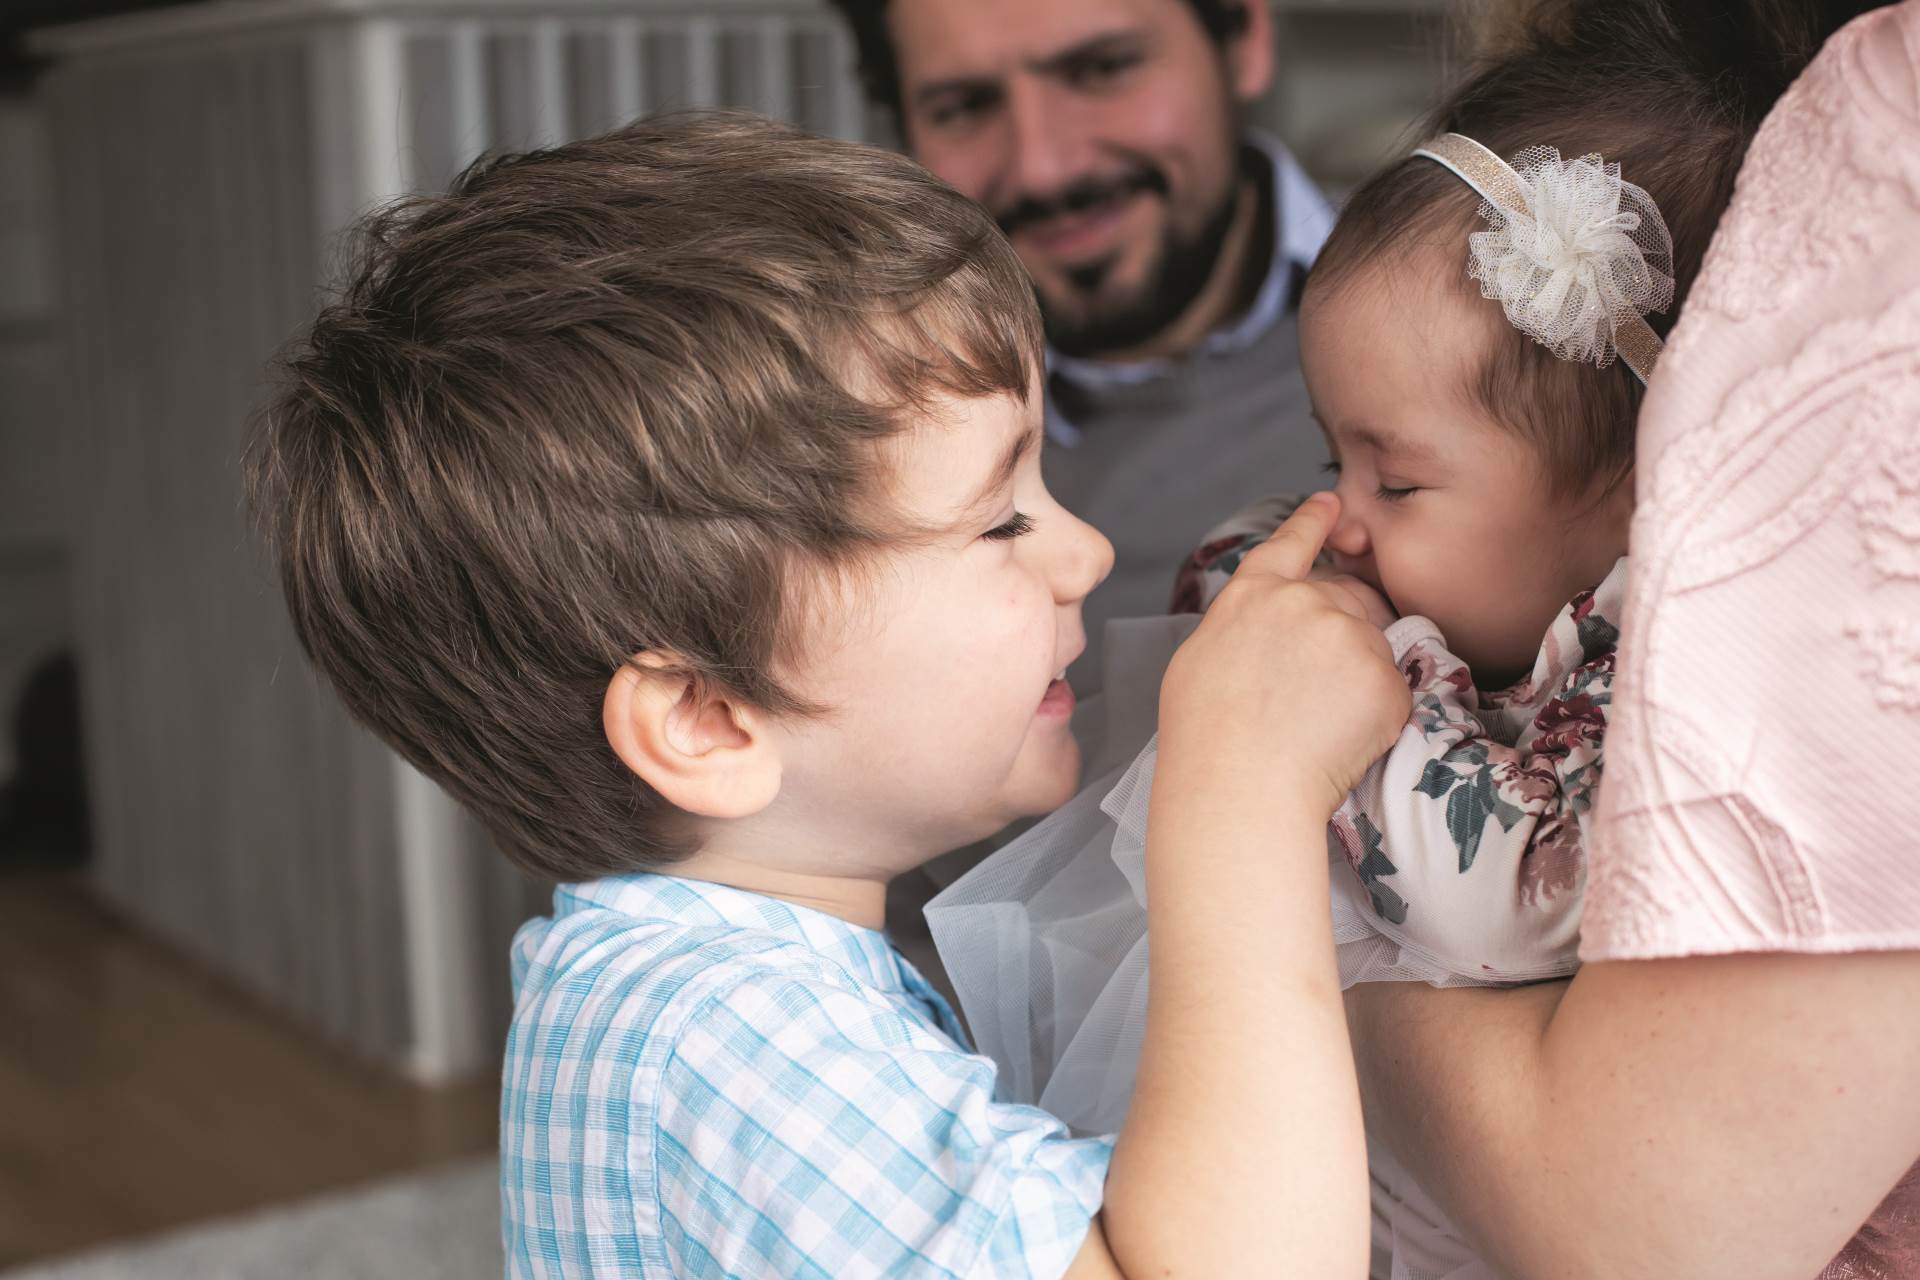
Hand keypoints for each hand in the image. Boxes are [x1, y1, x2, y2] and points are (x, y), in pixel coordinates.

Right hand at [1158, 493, 1411, 818]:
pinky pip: (1390, 691)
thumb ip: (1244, 624)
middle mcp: (1307, 603)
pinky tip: (1336, 741)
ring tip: (1314, 723)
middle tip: (1311, 686)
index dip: (1313, 521)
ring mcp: (1351, 638)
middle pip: (1344, 598)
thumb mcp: (1202, 657)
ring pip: (1371, 644)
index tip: (1331, 502)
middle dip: (1339, 628)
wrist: (1240, 787)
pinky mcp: (1386, 681)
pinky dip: (1373, 715)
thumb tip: (1268, 625)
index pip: (1291, 543)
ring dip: (1354, 674)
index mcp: (1254, 594)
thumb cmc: (1206, 736)